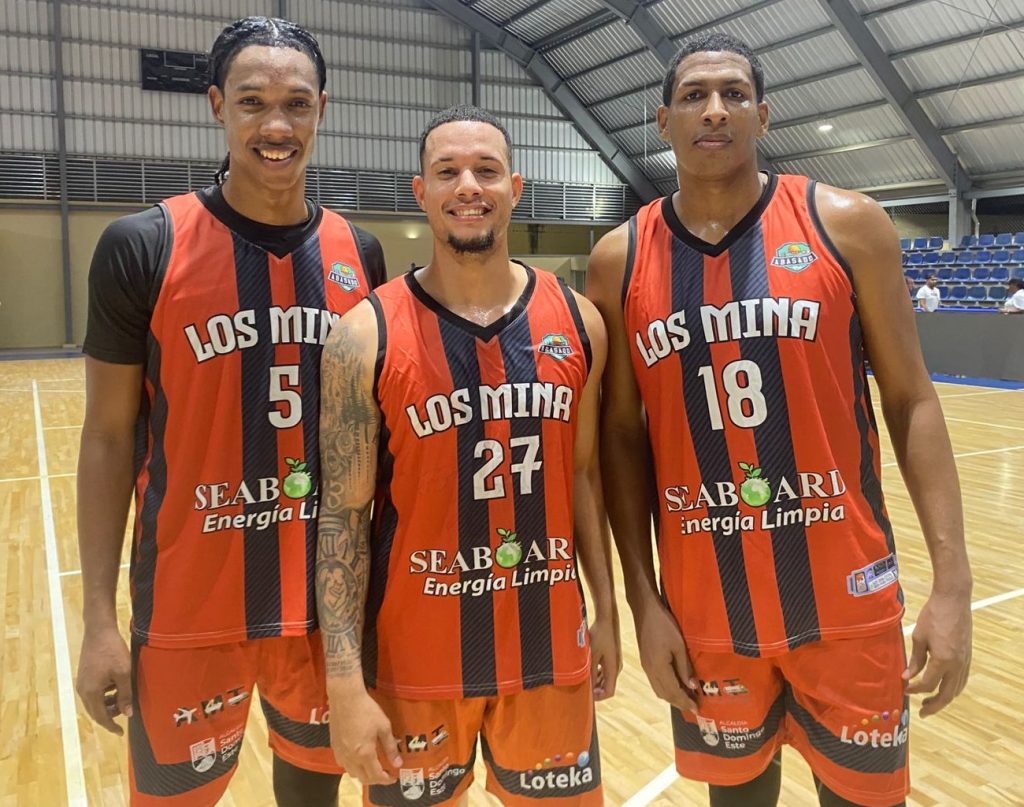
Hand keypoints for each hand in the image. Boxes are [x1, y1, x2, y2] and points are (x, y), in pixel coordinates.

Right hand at [76, 625, 131, 734]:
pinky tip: (116, 686)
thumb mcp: (123, 673)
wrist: (99, 631)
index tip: (121, 732)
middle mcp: (83, 690)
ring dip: (108, 704)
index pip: (101, 717)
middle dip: (110, 716)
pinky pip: (94, 692)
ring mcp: (82, 682)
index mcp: (91, 693)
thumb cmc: (113, 651)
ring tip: (123, 698)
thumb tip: (127, 714)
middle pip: (96, 711)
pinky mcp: (84, 675)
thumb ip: (125, 695)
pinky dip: (104, 695)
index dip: (111, 726)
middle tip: (125, 713)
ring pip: (95, 702)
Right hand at [326, 687, 402, 784]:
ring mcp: (340, 753)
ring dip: (363, 775)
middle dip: (376, 780)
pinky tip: (358, 758)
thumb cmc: (367, 710)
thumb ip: (390, 747)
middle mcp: (351, 758)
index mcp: (364, 754)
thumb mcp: (384, 727)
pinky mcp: (334, 747)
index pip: (376, 776)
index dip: (386, 779)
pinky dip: (353, 767)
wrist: (345, 698)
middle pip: (363, 779)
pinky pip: (343, 764)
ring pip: (352, 773)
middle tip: (385, 773)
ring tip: (373, 767)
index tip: (394, 777)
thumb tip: (398, 764)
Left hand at [589, 614, 620, 700]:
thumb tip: (587, 686)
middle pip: (607, 686)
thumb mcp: (591, 655)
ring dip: (596, 681)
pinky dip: (598, 673)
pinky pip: (605, 670)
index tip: (587, 696)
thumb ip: (590, 672)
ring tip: (585, 678)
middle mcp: (616, 668)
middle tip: (583, 687)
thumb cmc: (600, 636)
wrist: (606, 620)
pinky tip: (589, 668)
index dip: (598, 697)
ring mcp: (615, 662)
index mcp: (613, 669)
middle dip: (596, 689)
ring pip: (606, 678)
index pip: (609, 692)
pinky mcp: (613, 657)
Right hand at [635, 601, 696, 712]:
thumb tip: (692, 686)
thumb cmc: (664, 625)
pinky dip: (666, 688)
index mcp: (658, 668)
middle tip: (694, 706)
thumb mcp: (679, 645)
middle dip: (679, 703)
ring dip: (672, 697)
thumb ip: (684, 667)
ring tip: (686, 698)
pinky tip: (675, 685)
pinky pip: (655, 682)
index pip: (673, 692)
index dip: (685, 702)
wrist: (645, 610)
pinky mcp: (645, 661)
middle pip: (664, 695)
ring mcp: (646, 666)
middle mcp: (650, 671)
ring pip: (658, 690)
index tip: (697, 709)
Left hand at [904, 591, 971, 716]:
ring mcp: (965, 661)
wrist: (953, 600)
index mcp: (943, 661)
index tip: (905, 689)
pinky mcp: (968, 656)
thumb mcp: (919, 637)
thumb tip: (908, 676)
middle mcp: (957, 665)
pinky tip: (944, 688)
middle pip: (946, 694)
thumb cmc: (933, 615)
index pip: (928, 684)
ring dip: (944, 699)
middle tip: (921, 712)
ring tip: (931, 703)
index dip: (915, 690)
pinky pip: (961, 679)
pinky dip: (953, 688)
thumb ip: (915, 660)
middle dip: (933, 705)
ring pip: (956, 689)